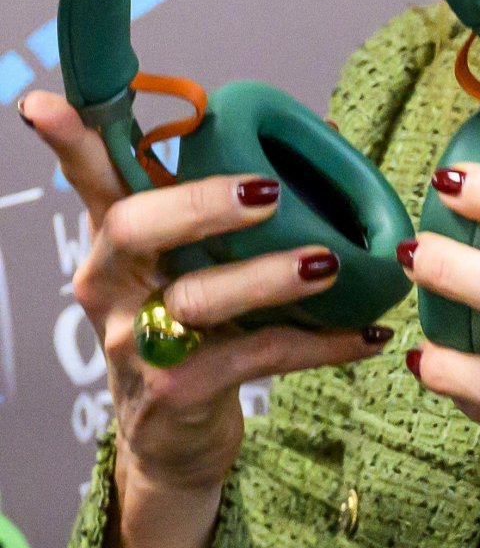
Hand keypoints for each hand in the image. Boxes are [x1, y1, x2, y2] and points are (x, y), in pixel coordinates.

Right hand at [18, 90, 392, 495]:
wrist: (175, 443)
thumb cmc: (193, 331)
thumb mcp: (193, 266)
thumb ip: (233, 205)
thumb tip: (328, 132)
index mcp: (117, 243)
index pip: (91, 180)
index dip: (72, 142)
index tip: (45, 104)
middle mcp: (113, 287)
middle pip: (133, 228)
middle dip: (199, 204)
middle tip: (267, 193)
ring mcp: (137, 344)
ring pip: (196, 298)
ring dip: (268, 277)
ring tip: (328, 264)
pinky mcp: (178, 392)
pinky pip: (255, 357)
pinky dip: (319, 344)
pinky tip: (367, 334)